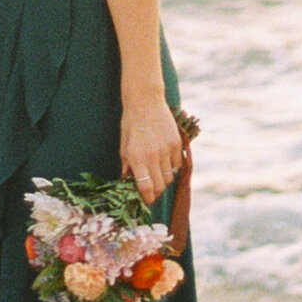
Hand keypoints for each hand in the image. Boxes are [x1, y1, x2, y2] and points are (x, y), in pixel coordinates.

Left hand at [118, 93, 181, 207]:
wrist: (145, 101)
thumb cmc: (131, 123)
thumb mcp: (124, 145)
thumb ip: (127, 166)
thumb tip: (127, 183)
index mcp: (136, 158)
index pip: (145, 188)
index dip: (146, 198)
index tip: (146, 200)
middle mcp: (152, 156)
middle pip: (159, 187)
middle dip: (155, 192)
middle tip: (152, 189)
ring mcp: (166, 150)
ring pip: (169, 178)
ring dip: (163, 179)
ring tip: (157, 172)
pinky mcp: (176, 143)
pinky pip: (177, 165)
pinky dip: (172, 167)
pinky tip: (165, 159)